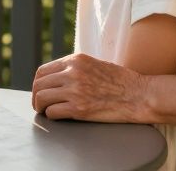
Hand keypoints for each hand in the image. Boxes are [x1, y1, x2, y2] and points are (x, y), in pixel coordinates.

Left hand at [31, 53, 150, 122]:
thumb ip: (76, 68)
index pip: (43, 70)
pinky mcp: (79, 108)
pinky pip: (52, 112)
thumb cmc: (121, 82)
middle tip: (39, 104)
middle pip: (39, 84)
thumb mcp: (95, 64)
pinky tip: (58, 116)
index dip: (38, 83)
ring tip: (45, 111)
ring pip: (42, 98)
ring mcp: (75, 90)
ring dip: (41, 107)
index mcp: (76, 60)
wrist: (139, 95)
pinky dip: (51, 116)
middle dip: (36, 96)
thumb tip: (57, 77)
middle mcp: (73, 72)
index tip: (40, 91)